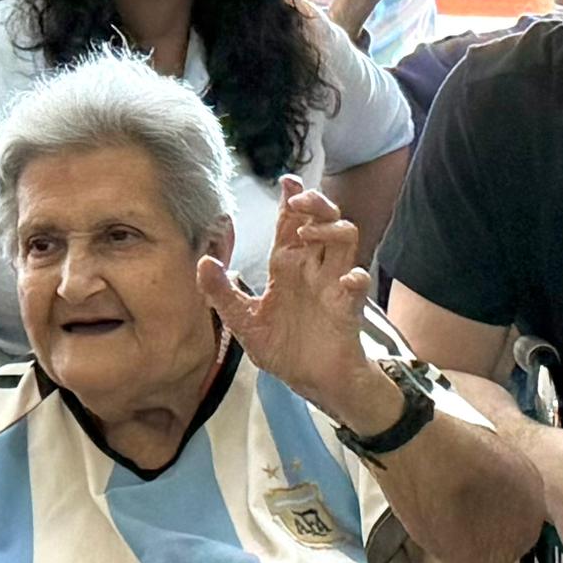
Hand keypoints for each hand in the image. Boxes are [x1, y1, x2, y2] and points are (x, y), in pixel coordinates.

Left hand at [196, 186, 374, 412]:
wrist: (311, 382)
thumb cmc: (282, 349)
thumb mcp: (244, 323)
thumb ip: (223, 294)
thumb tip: (203, 262)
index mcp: (287, 267)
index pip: (290, 224)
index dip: (291, 200)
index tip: (286, 181)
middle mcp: (312, 268)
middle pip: (323, 220)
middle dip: (315, 203)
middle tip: (300, 201)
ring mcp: (333, 284)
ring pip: (345, 239)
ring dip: (331, 230)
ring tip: (310, 235)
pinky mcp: (348, 307)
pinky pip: (359, 283)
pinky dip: (356, 277)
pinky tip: (347, 280)